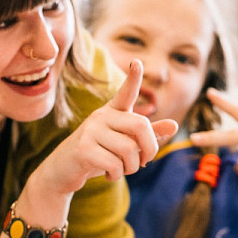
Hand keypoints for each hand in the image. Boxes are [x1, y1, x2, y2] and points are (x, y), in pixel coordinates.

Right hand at [29, 60, 176, 198]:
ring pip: (129, 150)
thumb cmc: (97, 154)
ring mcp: (90, 131)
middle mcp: (101, 116)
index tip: (137, 62)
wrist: (63, 171)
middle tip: (145, 162)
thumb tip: (174, 125)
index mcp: (112, 112)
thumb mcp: (124, 144)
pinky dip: (117, 175)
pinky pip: (115, 164)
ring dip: (132, 167)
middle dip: (150, 149)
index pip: (125, 93)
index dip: (133, 79)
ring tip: (122, 170)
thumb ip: (148, 136)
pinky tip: (109, 175)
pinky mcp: (83, 148)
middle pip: (140, 126)